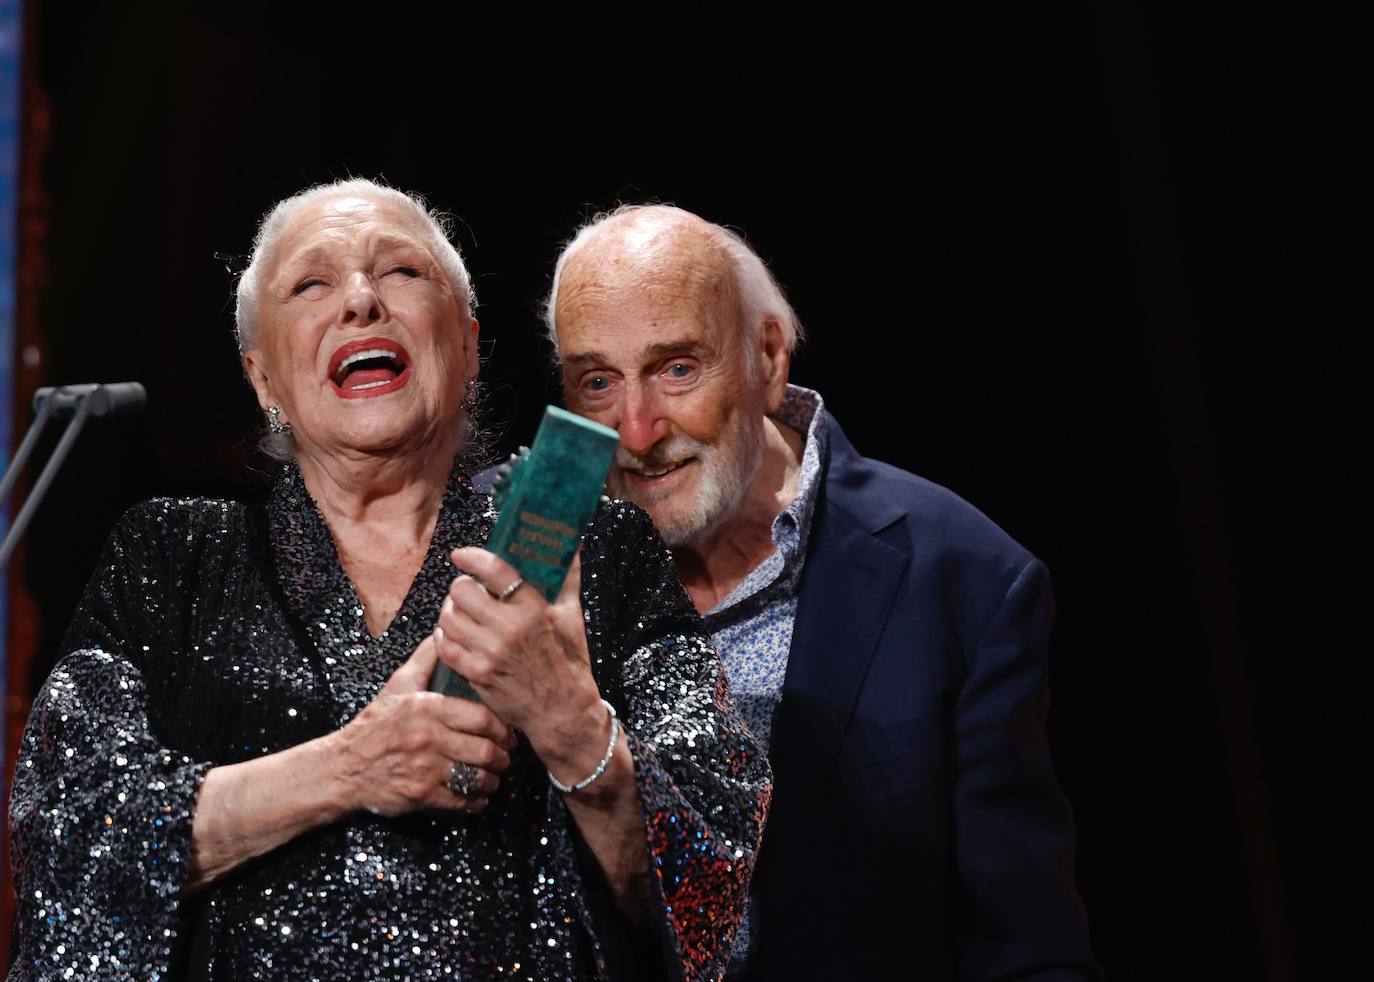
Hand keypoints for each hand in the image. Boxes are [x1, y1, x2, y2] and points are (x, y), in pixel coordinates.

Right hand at [328, 636, 516, 815]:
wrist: (343, 766)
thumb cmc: (375, 724)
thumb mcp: (398, 685)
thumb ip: (425, 659)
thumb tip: (444, 633)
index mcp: (428, 708)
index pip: (482, 718)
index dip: (503, 728)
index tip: (508, 734)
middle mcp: (428, 738)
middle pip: (484, 750)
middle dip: (502, 757)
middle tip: (505, 757)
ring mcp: (424, 768)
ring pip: (476, 777)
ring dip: (492, 780)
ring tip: (494, 777)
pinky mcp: (420, 794)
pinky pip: (460, 800)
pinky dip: (475, 801)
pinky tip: (478, 797)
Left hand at [433, 548, 609, 779]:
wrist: (561, 710)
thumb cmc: (568, 661)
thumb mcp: (572, 616)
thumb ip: (568, 578)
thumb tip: (573, 545)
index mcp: (534, 609)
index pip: (495, 570)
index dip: (473, 557)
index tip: (463, 555)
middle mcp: (509, 629)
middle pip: (462, 591)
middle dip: (461, 587)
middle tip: (467, 590)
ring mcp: (490, 653)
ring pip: (448, 617)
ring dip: (450, 611)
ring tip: (459, 612)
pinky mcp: (476, 674)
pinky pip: (444, 645)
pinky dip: (444, 636)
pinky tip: (454, 635)